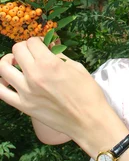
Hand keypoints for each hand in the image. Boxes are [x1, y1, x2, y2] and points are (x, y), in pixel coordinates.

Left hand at [0, 38, 126, 153]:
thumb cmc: (87, 93)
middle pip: (17, 50)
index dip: (38, 41)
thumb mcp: (77, 67)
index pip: (32, 42)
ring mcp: (26, 92)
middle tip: (32, 53)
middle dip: (25, 48)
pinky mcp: (23, 106)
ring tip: (16, 63)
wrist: (88, 120)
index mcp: (49, 63)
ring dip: (9, 61)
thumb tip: (49, 47)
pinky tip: (8, 80)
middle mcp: (34, 75)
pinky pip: (1, 92)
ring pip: (3, 67)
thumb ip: (59, 55)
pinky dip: (1, 82)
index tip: (43, 45)